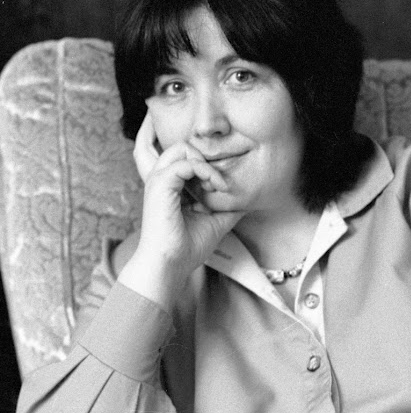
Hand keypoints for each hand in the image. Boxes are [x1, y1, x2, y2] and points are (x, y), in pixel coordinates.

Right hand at [119, 114, 243, 312]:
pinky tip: (216, 187)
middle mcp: (162, 180)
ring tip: (218, 184)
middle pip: (183, 146)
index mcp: (171, 187)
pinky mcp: (160, 184)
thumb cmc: (186, 248)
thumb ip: (227, 207)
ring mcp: (159, 180)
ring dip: (206, 162)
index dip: (209, 166)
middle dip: (206, 157)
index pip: (188, 158)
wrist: (170, 265)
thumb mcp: (215, 222)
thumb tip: (248, 199)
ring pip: (183, 148)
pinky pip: (185, 162)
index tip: (223, 188)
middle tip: (219, 183)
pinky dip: (205, 170)